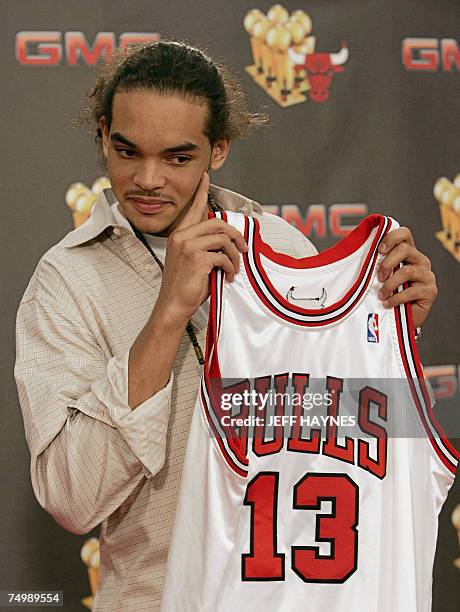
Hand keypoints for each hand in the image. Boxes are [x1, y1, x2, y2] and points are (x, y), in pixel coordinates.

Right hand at [155, 172, 247, 322]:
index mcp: (179, 235)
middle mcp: (182, 236)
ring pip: (223, 238)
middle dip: (236, 236)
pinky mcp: (197, 258)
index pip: (193, 208)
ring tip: (235, 267)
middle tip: (243, 249)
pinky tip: (228, 276)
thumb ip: (204, 246)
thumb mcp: (192, 261)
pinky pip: (224, 256)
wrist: (172, 306)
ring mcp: (188, 246)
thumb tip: (224, 239)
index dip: (201, 192)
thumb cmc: (183, 286)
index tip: (206, 178)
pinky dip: (231, 267)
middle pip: (217, 223)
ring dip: (235, 255)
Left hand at [377, 227, 437, 327]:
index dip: (391, 238)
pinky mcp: (430, 291)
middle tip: (378, 277)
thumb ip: (374, 265)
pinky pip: (411, 291)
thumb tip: (351, 256)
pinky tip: (387, 304)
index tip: (379, 250)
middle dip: (387, 263)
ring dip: (390, 284)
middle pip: (405, 249)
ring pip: (407, 270)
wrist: (400, 319)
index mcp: (408, 253)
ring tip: (381, 295)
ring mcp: (427, 275)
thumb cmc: (387, 294)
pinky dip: (395, 298)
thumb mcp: (379, 277)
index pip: (404, 234)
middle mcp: (420, 261)